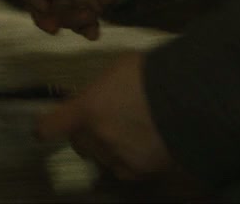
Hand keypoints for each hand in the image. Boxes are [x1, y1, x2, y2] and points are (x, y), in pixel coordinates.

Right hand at [22, 0, 129, 40]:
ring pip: (60, 16)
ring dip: (69, 22)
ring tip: (87, 17)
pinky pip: (82, 22)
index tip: (42, 5)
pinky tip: (92, 33)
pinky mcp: (89, 5)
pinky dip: (85, 29)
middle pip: (41, 6)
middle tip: (54, 25)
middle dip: (47, 18)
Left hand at [35, 51, 172, 181]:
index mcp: (87, 109)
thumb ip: (100, 87)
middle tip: (109, 119)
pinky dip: (130, 158)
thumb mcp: (120, 68)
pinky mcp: (138, 170)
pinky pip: (124, 168)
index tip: (53, 122)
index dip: (47, 125)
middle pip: (78, 142)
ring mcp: (116, 157)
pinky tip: (146, 142)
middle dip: (87, 132)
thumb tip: (93, 96)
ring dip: (110, 145)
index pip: (48, 127)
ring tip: (136, 129)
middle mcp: (96, 137)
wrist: (192, 97)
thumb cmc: (155, 73)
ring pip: (102, 156)